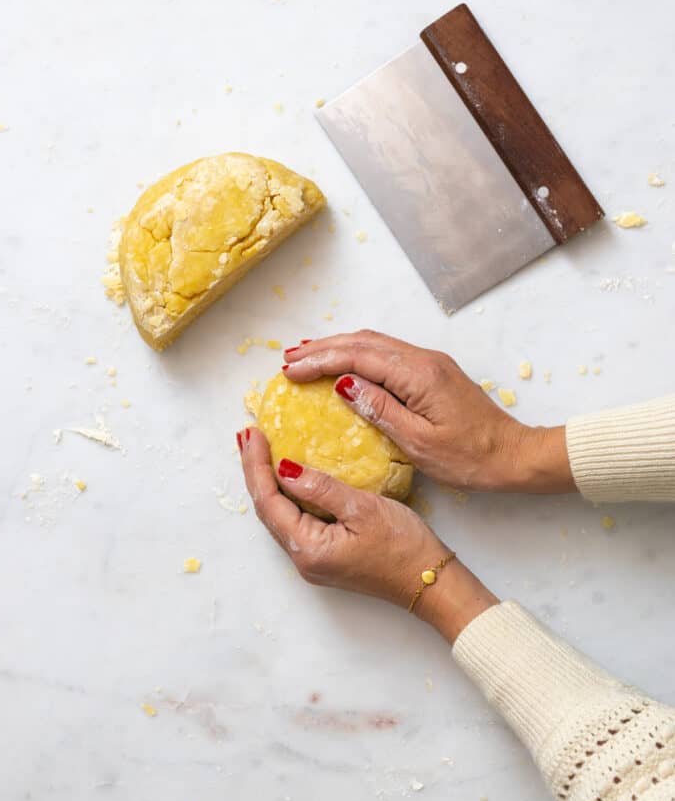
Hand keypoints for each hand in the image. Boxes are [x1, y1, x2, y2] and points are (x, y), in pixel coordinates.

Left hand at [237, 426, 496, 642]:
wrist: (430, 581)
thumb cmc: (404, 546)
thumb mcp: (363, 509)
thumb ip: (321, 488)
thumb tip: (283, 468)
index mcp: (308, 549)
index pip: (269, 501)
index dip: (256, 466)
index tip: (252, 433)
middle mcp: (303, 559)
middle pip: (267, 509)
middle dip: (255, 471)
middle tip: (248, 435)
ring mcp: (313, 560)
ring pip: (279, 515)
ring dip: (268, 482)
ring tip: (260, 451)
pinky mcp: (325, 556)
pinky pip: (295, 520)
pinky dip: (287, 494)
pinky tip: (288, 477)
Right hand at [282, 331, 574, 493]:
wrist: (513, 456)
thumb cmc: (470, 458)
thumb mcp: (419, 443)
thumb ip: (380, 410)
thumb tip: (343, 383)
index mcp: (419, 375)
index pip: (358, 358)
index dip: (320, 360)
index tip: (290, 369)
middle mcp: (423, 360)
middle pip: (364, 342)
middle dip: (323, 348)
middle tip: (288, 359)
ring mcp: (429, 364)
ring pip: (374, 345)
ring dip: (338, 348)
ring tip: (305, 357)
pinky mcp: (432, 373)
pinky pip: (386, 355)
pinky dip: (358, 356)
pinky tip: (343, 367)